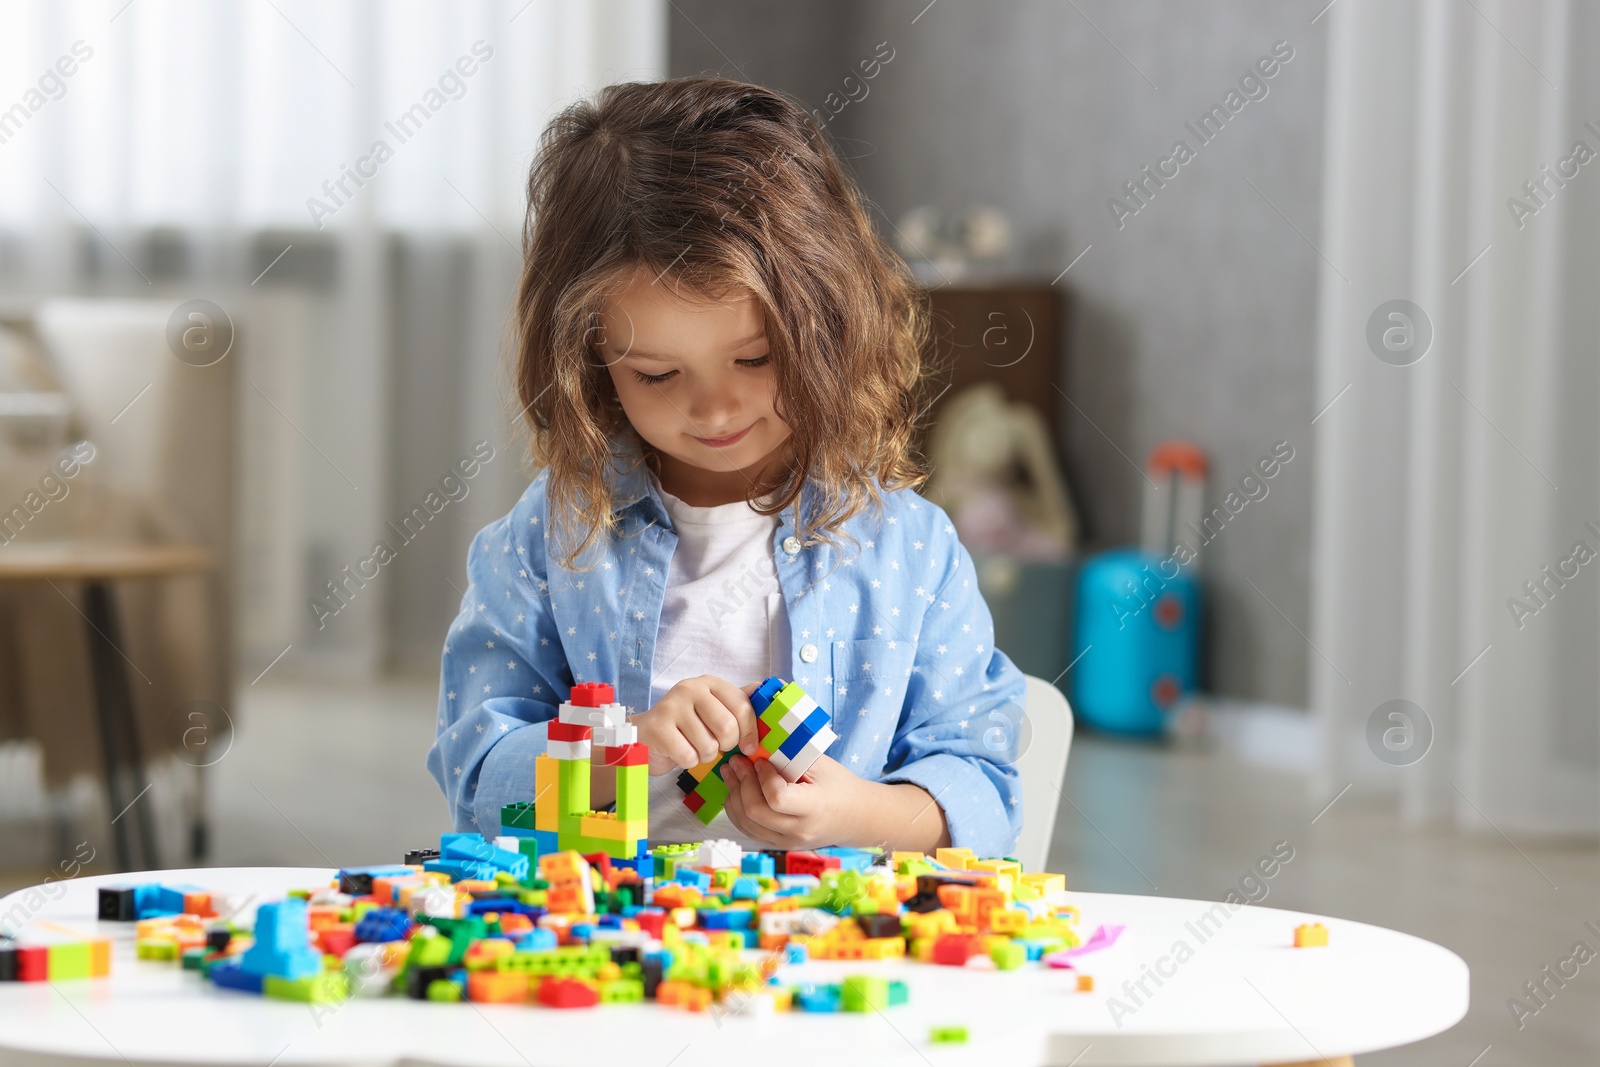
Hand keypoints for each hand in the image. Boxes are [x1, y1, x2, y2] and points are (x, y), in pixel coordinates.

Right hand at [631, 675, 760, 775]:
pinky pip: (689, 756)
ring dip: (705, 755)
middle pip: (727, 727)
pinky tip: (679, 752)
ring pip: (708, 745)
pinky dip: (688, 762)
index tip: (749, 746)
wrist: (646, 737)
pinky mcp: (658, 728)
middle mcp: (690, 688)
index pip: (742, 705)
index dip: (750, 731)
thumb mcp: (715, 710)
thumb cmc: (687, 726)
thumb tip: (777, 685)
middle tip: (716, 746)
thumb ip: (742, 702)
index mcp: (709, 683)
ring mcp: (672, 706)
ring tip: (693, 746)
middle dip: (726, 746)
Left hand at [719, 752, 867, 849]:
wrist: (855, 817)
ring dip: (734, 796)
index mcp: (813, 808)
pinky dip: (738, 810)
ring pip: (746, 823)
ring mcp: (787, 842)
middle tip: (736, 762)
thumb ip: (791, 756)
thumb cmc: (839, 786)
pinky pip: (748, 830)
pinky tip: (737, 791)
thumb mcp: (822, 766)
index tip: (760, 761)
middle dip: (741, 783)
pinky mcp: (779, 845)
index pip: (777, 798)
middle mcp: (798, 830)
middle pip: (756, 811)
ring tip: (731, 773)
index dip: (763, 777)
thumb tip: (758, 745)